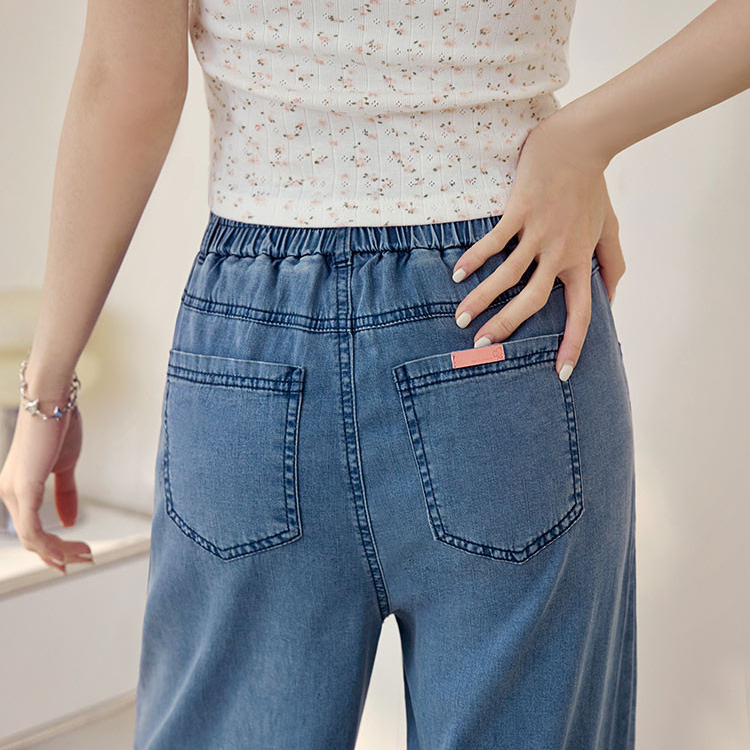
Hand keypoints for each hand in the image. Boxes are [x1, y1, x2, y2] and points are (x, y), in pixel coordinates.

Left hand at [0, 400, 91, 572]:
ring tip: (86, 555)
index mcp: (16, 489)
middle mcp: (7, 493)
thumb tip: (71, 521)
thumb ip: (66, 495)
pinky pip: (32, 529)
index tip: (79, 554)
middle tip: (87, 559)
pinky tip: (65, 553)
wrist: (54, 401)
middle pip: (32, 540)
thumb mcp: (66, 466)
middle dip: (61, 554)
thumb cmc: (59, 427)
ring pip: (33, 539)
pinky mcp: (23, 489)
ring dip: (60, 552)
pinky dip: (50, 546)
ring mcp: (13, 492)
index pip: (32, 529)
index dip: (55, 548)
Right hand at [451, 116, 625, 379]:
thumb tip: (611, 296)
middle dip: (506, 326)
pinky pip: (494, 242)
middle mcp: (559, 253)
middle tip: (481, 345)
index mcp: (580, 262)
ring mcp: (538, 233)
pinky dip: (474, 259)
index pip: (581, 313)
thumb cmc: (592, 188)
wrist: (579, 145)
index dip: (572, 345)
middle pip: (532, 301)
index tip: (561, 374)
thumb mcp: (609, 229)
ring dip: (481, 299)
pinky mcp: (519, 212)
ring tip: (460, 319)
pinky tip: (457, 275)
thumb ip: (612, 264)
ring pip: (507, 275)